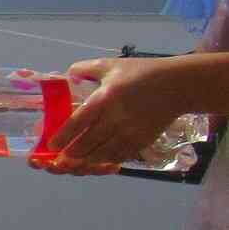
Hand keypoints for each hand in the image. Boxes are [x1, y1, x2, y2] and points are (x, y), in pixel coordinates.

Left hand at [31, 56, 206, 173]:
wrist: (178, 86)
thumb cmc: (141, 72)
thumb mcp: (110, 65)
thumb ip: (84, 69)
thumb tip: (66, 75)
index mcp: (104, 99)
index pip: (77, 123)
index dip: (62, 137)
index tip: (51, 146)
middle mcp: (115, 119)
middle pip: (86, 144)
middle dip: (69, 156)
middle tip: (56, 160)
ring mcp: (130, 133)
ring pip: (101, 155)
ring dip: (84, 163)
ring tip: (72, 164)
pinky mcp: (141, 142)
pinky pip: (118, 157)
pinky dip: (104, 162)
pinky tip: (95, 163)